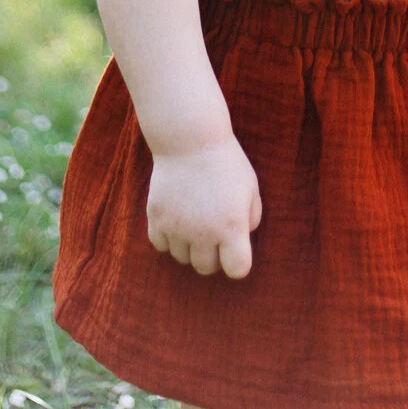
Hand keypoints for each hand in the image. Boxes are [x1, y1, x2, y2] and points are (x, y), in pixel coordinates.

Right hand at [146, 136, 261, 278]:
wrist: (189, 139)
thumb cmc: (226, 162)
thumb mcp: (250, 188)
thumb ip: (251, 219)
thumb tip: (240, 240)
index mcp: (231, 227)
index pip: (237, 270)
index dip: (237, 261)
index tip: (234, 248)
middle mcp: (203, 233)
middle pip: (206, 268)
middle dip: (212, 254)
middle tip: (213, 231)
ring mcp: (176, 227)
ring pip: (182, 258)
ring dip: (189, 246)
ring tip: (194, 220)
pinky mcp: (156, 218)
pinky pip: (160, 245)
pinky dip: (168, 238)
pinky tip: (176, 219)